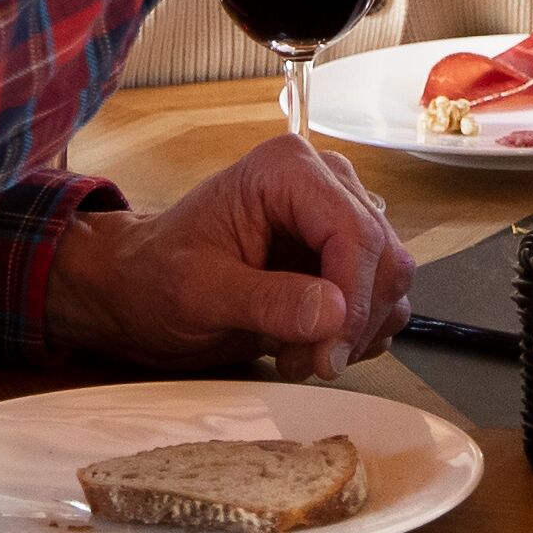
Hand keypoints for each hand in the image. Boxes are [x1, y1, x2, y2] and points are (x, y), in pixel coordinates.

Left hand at [45, 138, 417, 378]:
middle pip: (383, 257)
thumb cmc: (157, 279)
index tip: (326, 355)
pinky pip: (382, 299)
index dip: (353, 299)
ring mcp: (339, 217)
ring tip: (295, 355)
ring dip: (354, 334)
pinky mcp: (344, 256)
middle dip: (351, 322)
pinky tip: (308, 345)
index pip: (355, 232)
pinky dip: (356, 335)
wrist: (141, 290)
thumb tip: (334, 313)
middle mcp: (325, 182)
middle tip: (302, 362)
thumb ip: (267, 301)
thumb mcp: (200, 294)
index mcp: (288, 169)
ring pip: (391, 281)